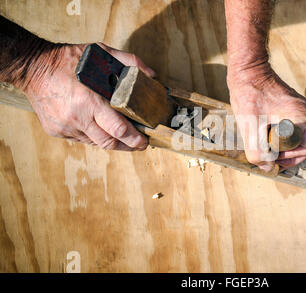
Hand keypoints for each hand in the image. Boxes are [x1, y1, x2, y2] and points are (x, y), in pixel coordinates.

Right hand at [24, 43, 154, 150]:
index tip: (145, 139)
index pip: (118, 129)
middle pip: (109, 143)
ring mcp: (66, 127)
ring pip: (95, 142)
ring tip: (124, 138)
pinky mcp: (56, 131)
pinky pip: (82, 138)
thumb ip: (129, 62)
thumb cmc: (69, 60)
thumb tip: (152, 75)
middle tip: (140, 144)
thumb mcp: (101, 53)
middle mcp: (77, 118)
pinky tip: (100, 128)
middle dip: (128, 146)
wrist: (33, 67)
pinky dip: (94, 135)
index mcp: (89, 101)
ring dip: (112, 141)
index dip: (135, 138)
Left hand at [228, 65, 305, 171]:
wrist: (246, 70)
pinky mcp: (289, 106)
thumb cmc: (247, 94)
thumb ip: (258, 152)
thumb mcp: (249, 127)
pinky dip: (279, 134)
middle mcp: (303, 112)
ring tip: (265, 144)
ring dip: (283, 144)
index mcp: (298, 116)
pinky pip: (290, 127)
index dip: (294, 156)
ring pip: (298, 135)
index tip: (275, 154)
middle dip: (289, 153)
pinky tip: (263, 132)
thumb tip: (267, 168)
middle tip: (270, 154)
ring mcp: (297, 108)